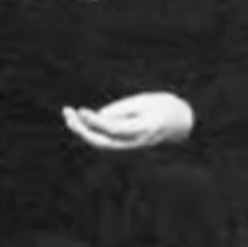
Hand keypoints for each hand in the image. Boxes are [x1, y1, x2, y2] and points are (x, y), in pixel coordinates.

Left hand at [62, 92, 193, 149]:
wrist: (180, 122)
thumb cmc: (162, 105)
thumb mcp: (144, 100)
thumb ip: (122, 110)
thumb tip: (99, 117)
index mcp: (143, 129)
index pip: (114, 130)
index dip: (95, 122)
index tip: (81, 110)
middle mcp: (135, 142)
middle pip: (103, 142)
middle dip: (83, 130)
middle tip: (68, 113)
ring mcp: (130, 145)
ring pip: (101, 143)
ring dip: (82, 130)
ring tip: (67, 114)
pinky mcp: (125, 143)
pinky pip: (104, 140)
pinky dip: (89, 131)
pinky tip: (77, 120)